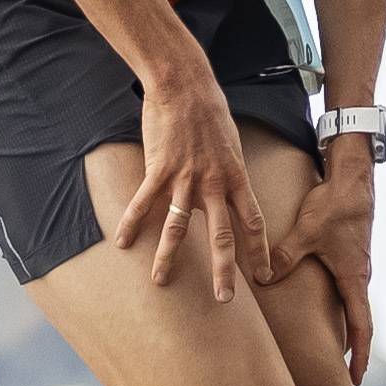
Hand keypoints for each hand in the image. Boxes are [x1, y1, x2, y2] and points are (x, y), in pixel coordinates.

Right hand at [113, 58, 256, 301]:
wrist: (185, 85)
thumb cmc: (210, 112)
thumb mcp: (231, 146)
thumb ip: (230, 175)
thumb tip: (229, 194)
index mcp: (237, 178)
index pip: (253, 223)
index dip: (259, 252)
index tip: (264, 276)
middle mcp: (215, 184)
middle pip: (221, 236)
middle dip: (224, 271)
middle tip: (225, 300)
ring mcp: (186, 178)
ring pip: (177, 227)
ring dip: (168, 258)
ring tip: (160, 282)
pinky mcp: (159, 169)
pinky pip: (143, 203)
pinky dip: (130, 223)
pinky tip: (121, 243)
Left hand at [276, 137, 380, 382]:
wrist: (353, 179)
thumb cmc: (334, 205)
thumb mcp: (308, 232)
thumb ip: (286, 255)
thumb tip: (264, 277)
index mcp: (353, 277)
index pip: (362, 325)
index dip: (359, 354)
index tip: (356, 378)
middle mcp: (358, 276)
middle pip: (359, 321)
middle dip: (353, 349)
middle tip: (342, 375)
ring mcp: (354, 266)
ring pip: (350, 305)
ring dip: (345, 328)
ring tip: (331, 351)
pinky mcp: (347, 256)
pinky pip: (344, 289)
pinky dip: (338, 308)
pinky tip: (322, 312)